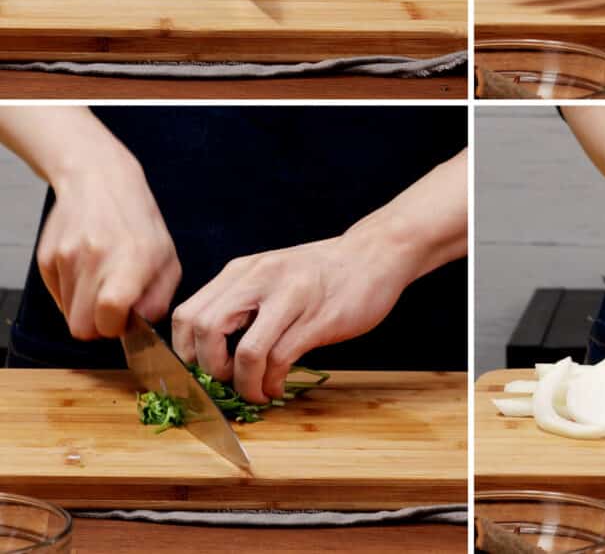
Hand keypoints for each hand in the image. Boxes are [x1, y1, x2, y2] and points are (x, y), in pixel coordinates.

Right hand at [37, 151, 180, 339]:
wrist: (100, 180)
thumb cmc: (140, 223)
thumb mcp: (167, 258)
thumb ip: (159, 299)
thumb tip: (140, 327)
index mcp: (132, 261)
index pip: (107, 318)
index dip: (114, 327)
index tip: (122, 317)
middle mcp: (97, 258)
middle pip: (81, 328)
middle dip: (97, 324)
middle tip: (111, 305)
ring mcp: (67, 256)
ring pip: (67, 313)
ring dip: (84, 305)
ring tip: (101, 278)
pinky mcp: (46, 256)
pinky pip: (56, 294)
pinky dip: (71, 290)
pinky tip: (86, 266)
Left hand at [172, 230, 410, 403]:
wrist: (376, 254)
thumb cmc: (324, 272)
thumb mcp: (273, 275)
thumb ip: (244, 302)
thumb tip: (211, 350)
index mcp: (244, 270)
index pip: (187, 314)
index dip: (185, 353)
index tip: (200, 372)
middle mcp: (260, 279)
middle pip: (205, 330)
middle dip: (208, 369)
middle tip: (224, 382)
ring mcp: (290, 298)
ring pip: (244, 352)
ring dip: (244, 385)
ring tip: (254, 393)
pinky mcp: (318, 319)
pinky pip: (280, 359)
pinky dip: (271, 383)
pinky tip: (276, 386)